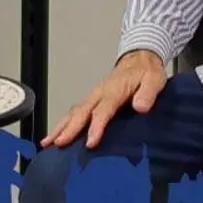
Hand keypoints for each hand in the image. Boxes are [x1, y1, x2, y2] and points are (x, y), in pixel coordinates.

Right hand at [41, 50, 166, 149]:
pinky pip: (75, 112)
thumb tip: (141, 107)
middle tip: (58, 143)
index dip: (96, 127)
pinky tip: (56, 136)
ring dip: (61, 127)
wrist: (139, 59)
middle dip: (69, 128)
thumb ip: (148, 93)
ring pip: (74, 112)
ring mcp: (94, 97)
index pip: (103, 110)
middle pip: (81, 112)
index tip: (90, 143)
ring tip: (48, 143)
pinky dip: (64, 124)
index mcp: (114, 90)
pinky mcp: (92, 100)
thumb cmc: (146, 73)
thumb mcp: (154, 80)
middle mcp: (100, 94)